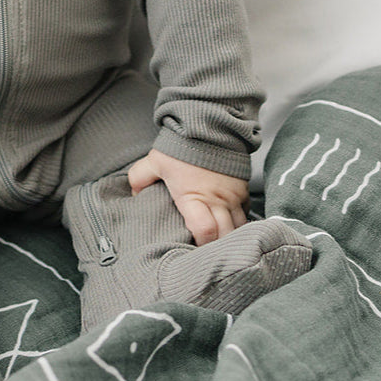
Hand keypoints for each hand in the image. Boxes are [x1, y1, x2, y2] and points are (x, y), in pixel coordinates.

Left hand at [128, 149, 247, 245]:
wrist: (210, 125)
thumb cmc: (183, 145)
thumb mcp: (156, 160)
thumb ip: (140, 178)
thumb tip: (135, 195)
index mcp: (194, 197)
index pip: (205, 232)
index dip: (200, 245)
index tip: (192, 250)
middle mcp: (217, 201)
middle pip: (225, 237)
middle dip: (217, 249)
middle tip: (206, 255)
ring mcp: (233, 197)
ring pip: (239, 229)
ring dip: (230, 239)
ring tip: (219, 246)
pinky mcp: (243, 190)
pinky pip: (245, 214)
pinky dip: (239, 224)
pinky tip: (229, 227)